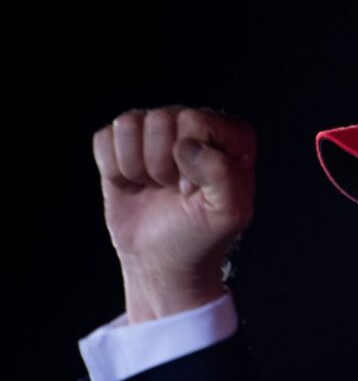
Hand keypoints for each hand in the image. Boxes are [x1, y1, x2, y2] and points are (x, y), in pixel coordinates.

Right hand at [93, 106, 255, 322]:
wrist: (164, 260)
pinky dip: (113, 169)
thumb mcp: (228, 213)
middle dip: (162, 164)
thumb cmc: (201, 235)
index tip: (196, 189)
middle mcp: (194, 125)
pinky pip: (103, 139)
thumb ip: (222, 175)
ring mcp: (157, 131)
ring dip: (137, 167)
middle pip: (160, 120)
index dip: (191, 160)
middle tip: (175, 190)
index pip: (196, 120)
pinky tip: (134, 184)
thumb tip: (186, 146)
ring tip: (157, 186)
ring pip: (128, 124)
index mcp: (231, 135)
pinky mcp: (123, 144)